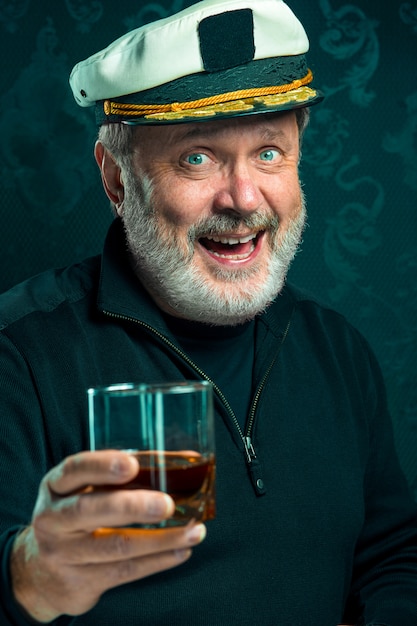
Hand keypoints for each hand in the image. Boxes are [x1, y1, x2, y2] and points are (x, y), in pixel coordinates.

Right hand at [10, 451, 205, 622]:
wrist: (41, 574)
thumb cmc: (75, 517)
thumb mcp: (82, 491)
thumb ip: (119, 475)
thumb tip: (182, 460)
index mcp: (55, 487)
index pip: (74, 470)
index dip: (102, 466)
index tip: (132, 464)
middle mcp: (52, 519)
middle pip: (89, 510)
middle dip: (132, 506)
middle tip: (167, 504)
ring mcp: (63, 554)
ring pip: (116, 546)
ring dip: (160, 539)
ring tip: (192, 532)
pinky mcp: (80, 582)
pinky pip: (125, 571)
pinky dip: (158, 561)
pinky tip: (181, 551)